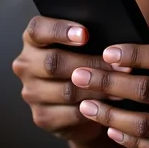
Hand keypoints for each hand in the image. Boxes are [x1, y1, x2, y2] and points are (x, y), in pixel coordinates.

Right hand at [12, 16, 113, 142]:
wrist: (82, 98)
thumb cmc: (86, 59)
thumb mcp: (85, 43)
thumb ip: (89, 34)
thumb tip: (112, 33)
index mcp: (33, 40)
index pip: (38, 30)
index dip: (60, 30)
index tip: (85, 34)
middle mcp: (26, 65)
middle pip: (53, 62)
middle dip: (90, 62)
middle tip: (118, 62)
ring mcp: (31, 93)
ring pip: (66, 90)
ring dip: (98, 87)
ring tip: (122, 82)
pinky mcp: (42, 117)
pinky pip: (71, 113)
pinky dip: (94, 107)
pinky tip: (111, 102)